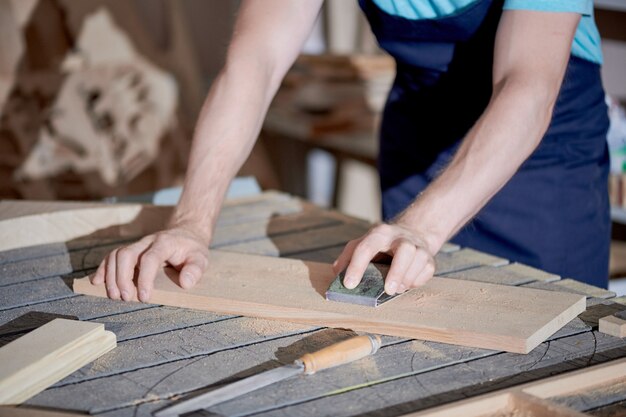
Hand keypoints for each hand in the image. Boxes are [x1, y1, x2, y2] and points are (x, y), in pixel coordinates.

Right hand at [91, 226, 209, 301]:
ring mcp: (137, 245)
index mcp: (164, 243)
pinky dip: (103, 269)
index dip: (144, 278)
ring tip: (113, 295)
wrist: (186, 233)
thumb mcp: (201, 258)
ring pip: (116, 255)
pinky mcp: (131, 250)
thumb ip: (195, 270)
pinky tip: (98, 282)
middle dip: (122, 277)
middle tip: (125, 298)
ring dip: (111, 275)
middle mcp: (147, 242)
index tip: (144, 297)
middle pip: (127, 254)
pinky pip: (112, 256)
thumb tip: (185, 283)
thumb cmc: (192, 249)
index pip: (150, 258)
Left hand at [333, 223, 435, 295]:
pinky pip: (427, 270)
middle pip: (404, 250)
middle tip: (388, 290)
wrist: (412, 233)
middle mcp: (400, 238)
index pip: (366, 247)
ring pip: (419, 259)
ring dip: (407, 278)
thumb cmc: (381, 244)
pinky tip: (407, 284)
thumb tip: (337, 273)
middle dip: (397, 272)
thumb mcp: (362, 244)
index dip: (356, 266)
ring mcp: (417, 247)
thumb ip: (347, 257)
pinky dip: (417, 280)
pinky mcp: (429, 258)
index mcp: (380, 233)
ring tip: (395, 289)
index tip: (349, 285)